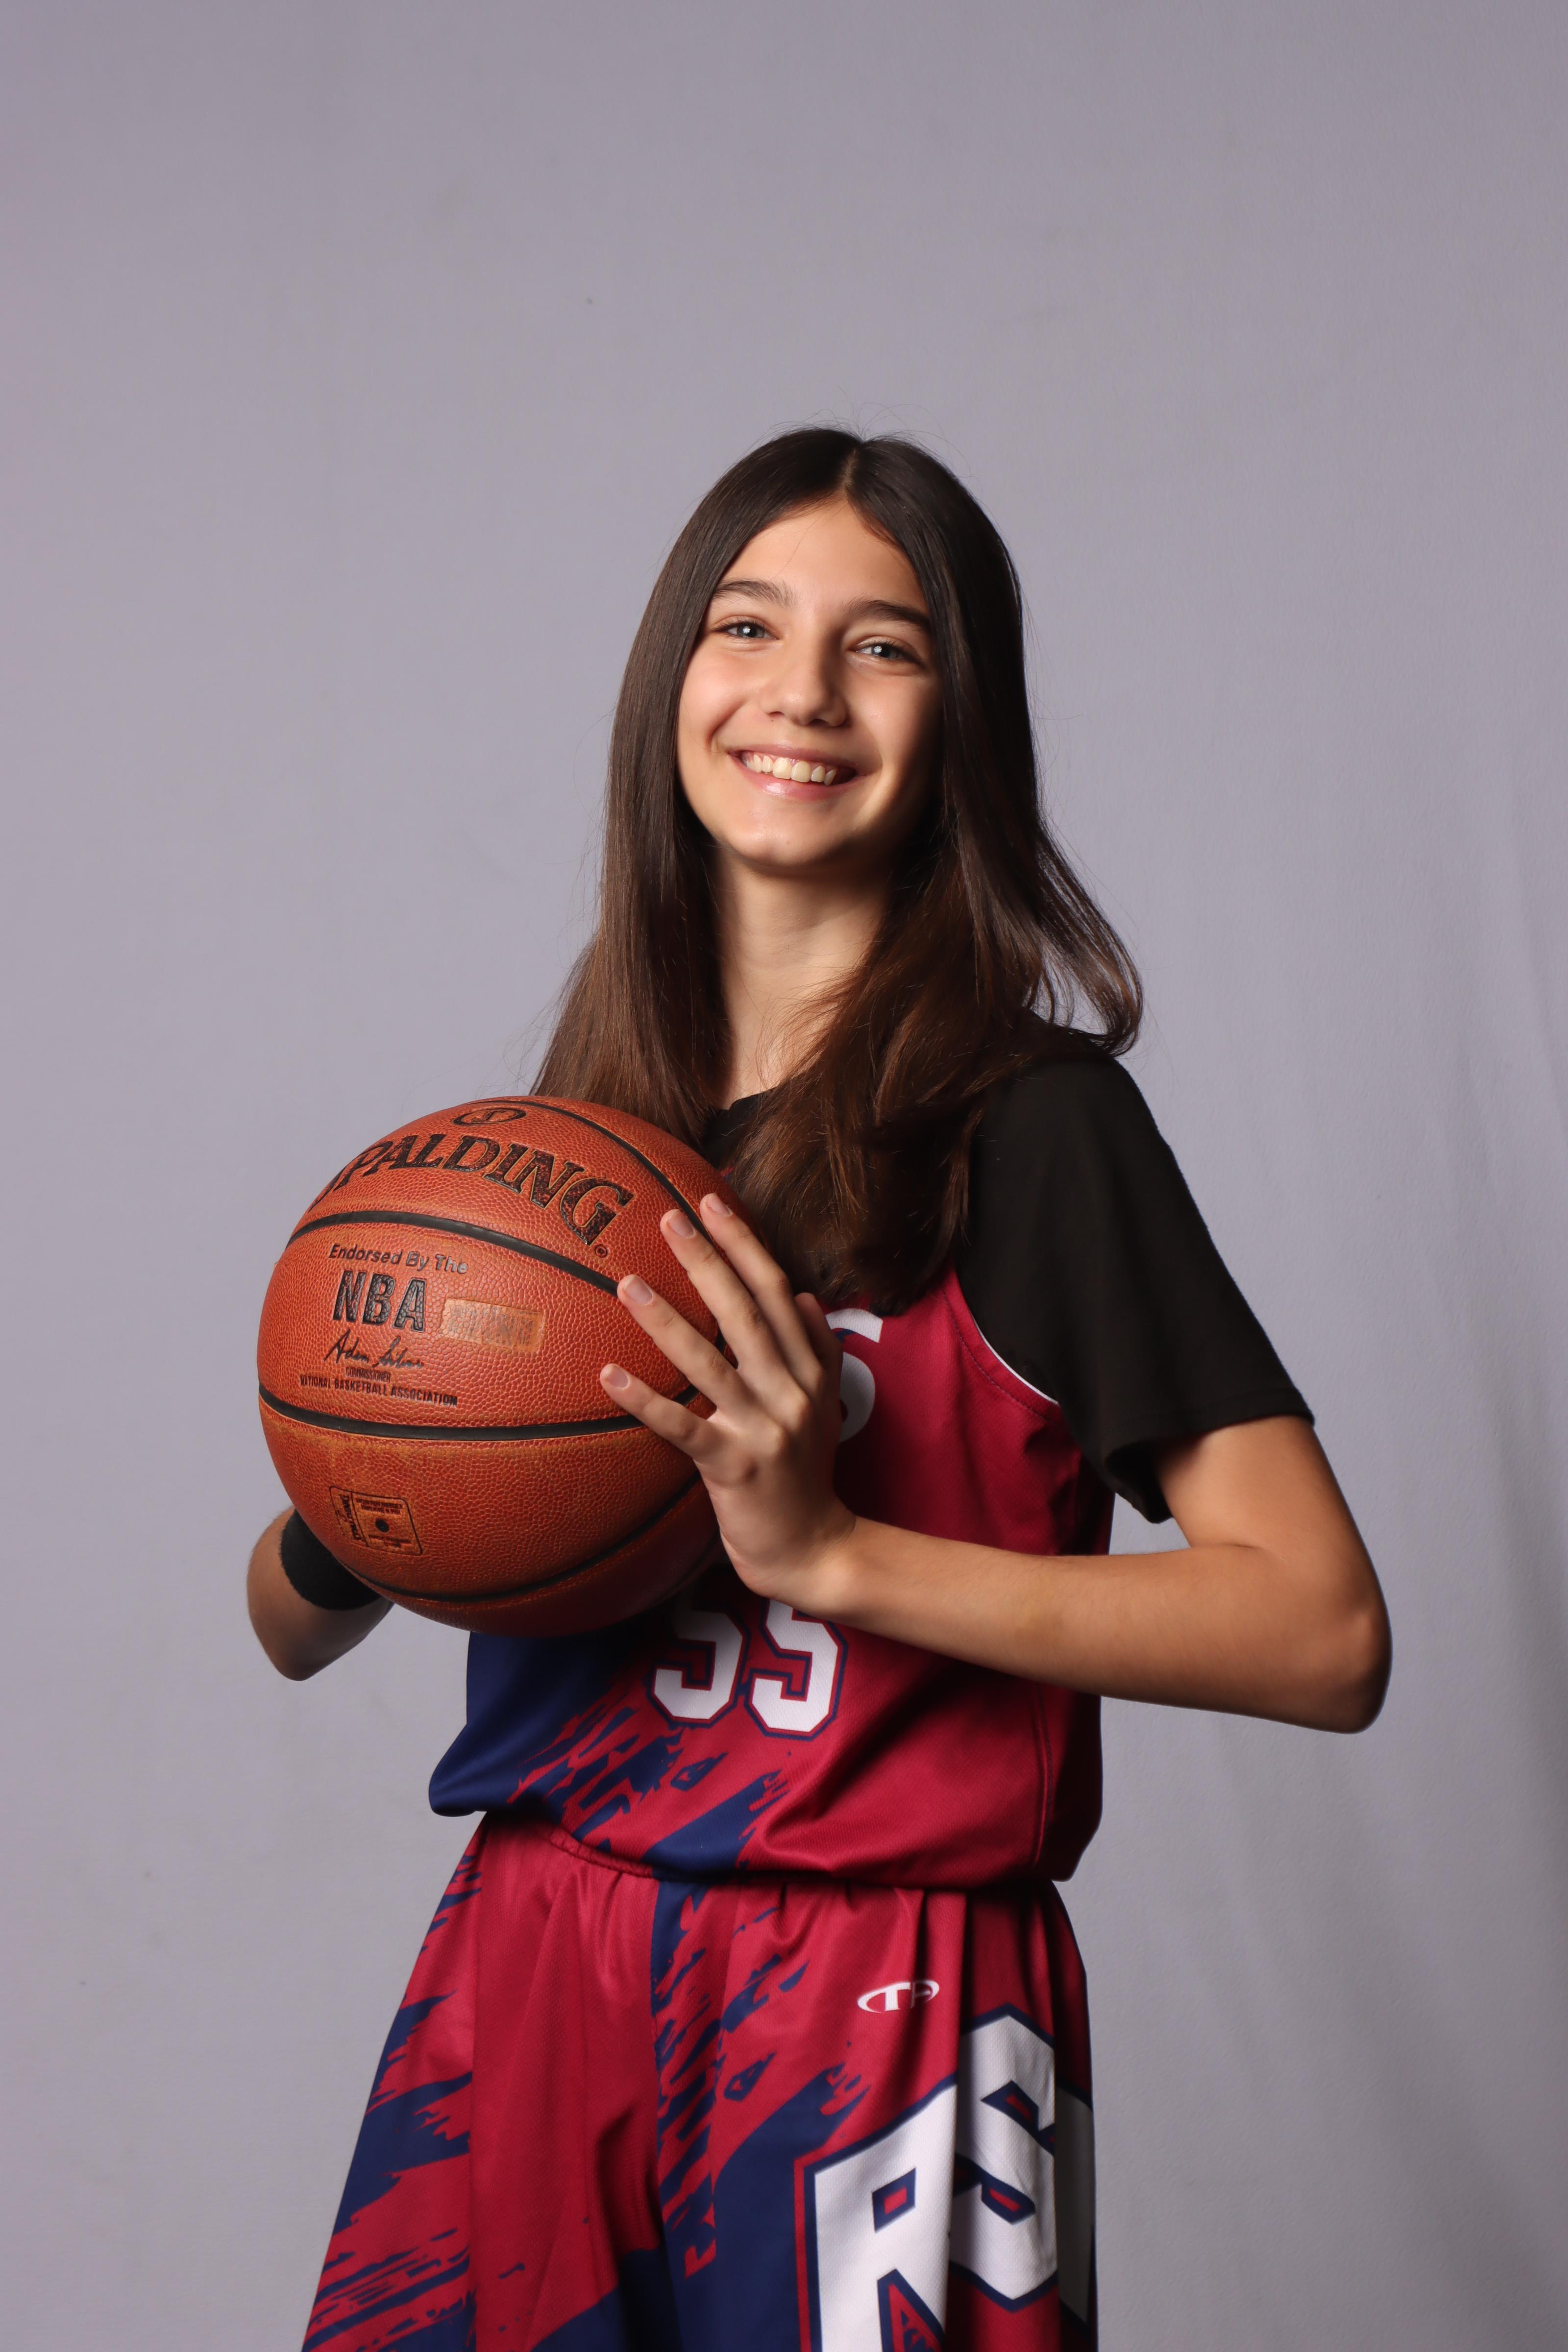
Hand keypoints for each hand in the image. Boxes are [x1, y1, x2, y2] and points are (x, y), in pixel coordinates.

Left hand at [599, 1194, 855, 1603]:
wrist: (814, 1550)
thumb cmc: (806, 1475)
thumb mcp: (824, 1405)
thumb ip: (817, 1348)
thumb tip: (798, 1292)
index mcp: (809, 1370)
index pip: (775, 1291)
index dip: (743, 1244)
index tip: (710, 1201)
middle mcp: (791, 1392)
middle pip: (746, 1313)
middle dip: (707, 1261)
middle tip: (667, 1217)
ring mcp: (765, 1430)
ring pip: (711, 1363)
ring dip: (667, 1320)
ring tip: (626, 1283)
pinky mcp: (735, 1469)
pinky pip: (684, 1429)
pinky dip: (646, 1402)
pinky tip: (608, 1376)